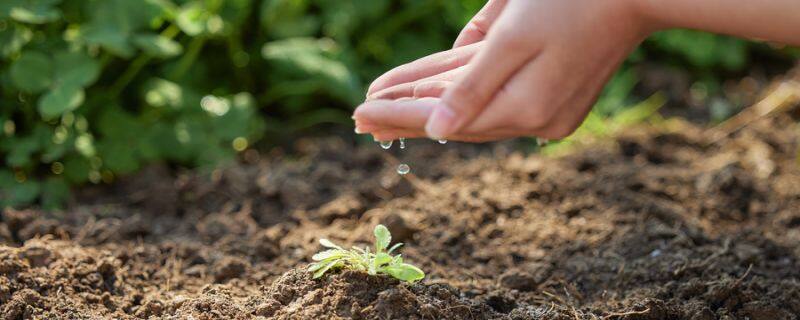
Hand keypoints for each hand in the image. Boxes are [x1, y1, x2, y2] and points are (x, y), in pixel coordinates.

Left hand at [354, 0, 650, 141]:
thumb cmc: (572, 2)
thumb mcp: (515, 39)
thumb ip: (474, 88)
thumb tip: (439, 132)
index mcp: (525, 107)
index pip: (445, 118)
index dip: (400, 115)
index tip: (360, 115)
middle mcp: (533, 117)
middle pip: (453, 117)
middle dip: (405, 113)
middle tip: (360, 119)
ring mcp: (543, 109)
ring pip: (468, 105)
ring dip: (426, 103)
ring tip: (384, 105)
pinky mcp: (548, 96)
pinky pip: (489, 93)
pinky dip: (457, 90)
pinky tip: (427, 91)